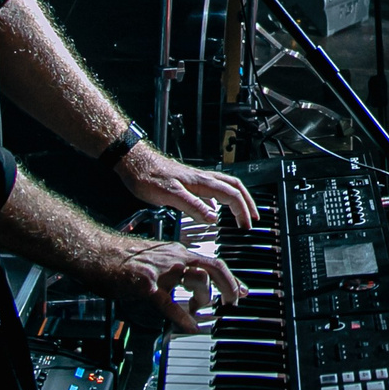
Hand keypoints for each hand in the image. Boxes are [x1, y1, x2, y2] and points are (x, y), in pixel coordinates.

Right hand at [100, 240, 245, 332]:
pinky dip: (183, 317)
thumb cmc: (122, 258)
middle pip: (213, 268)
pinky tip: (191, 327)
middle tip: (232, 302)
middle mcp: (173, 258)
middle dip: (228, 286)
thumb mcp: (156, 259)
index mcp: (177, 253)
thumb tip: (194, 283)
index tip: (241, 291)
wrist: (96, 252)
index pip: (212, 262)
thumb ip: (176, 270)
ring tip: (199, 311)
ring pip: (197, 282)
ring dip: (203, 300)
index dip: (230, 279)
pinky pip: (170, 303)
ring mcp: (161, 271)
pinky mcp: (146, 285)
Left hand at [116, 144, 260, 228]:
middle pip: (235, 187)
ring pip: (226, 186)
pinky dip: (222, 199)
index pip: (232, 195)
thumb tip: (213, 217)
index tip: (246, 226)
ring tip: (243, 212)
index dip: (242, 211)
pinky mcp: (189, 183)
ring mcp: (197, 180)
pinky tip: (216, 208)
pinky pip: (214, 189)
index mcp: (202, 182)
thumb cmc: (148, 176)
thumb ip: (193, 206)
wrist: (134, 163)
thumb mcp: (170, 195)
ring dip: (238, 199)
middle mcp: (203, 179)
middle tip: (254, 218)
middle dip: (248, 203)